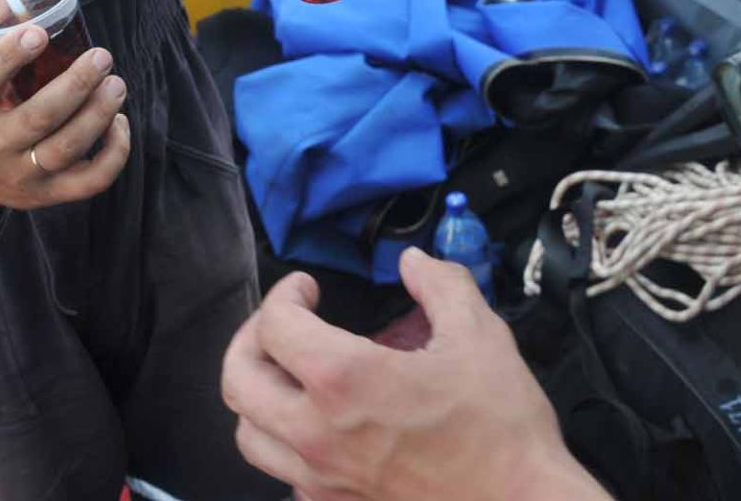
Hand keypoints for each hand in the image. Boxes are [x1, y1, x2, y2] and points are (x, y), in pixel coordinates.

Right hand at [0, 23, 129, 225]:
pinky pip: (89, 181)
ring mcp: (21, 176)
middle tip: (102, 56)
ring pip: (66, 148)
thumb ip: (0, 26)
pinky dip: (114, 153)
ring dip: (98, 114)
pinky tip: (119, 122)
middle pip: (37, 118)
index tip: (39, 30)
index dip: (10, 56)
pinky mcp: (48, 196)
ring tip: (116, 84)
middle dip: (75, 84)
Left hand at [221, 248, 610, 500]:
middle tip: (282, 323)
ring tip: (288, 376)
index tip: (306, 288)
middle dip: (251, 339)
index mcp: (344, 380)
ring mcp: (322, 478)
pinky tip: (319, 429)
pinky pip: (284, 475)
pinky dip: (285, 445)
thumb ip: (440, 284)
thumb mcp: (480, 335)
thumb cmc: (501, 427)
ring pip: (249, 435)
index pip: (274, 325)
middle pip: (239, 380)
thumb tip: (415, 263)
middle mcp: (317, 433)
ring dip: (259, 396)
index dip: (284, 294)